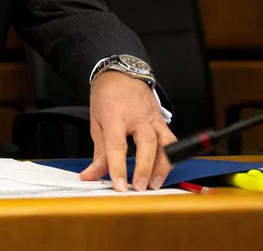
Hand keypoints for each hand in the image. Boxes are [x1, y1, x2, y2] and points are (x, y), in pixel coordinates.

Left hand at [79, 70, 175, 191]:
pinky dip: (171, 156)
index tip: (120, 185)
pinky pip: (171, 140)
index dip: (118, 167)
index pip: (117, 145)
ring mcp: (152, 118)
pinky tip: (164, 169)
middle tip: (140, 187)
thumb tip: (90, 176)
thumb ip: (98, 154)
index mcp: (115, 116)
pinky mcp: (162, 120)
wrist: (120, 74)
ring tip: (155, 184)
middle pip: (146, 144)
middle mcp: (137, 117)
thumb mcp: (96, 123)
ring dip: (162, 166)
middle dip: (144, 169)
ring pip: (165, 143)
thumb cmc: (106, 97)